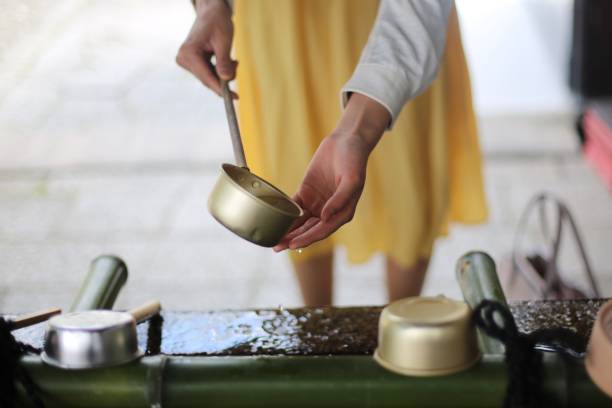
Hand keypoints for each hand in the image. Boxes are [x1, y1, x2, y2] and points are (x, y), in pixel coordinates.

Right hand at [176, 0, 236, 95]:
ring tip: (233, 60)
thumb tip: (227, 80)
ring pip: (209, 77)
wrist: (211, 12)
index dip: (221, 89)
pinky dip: (220, 70)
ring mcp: (186, 61)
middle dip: (224, 78)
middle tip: (236, 65)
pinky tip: (228, 60)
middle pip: (208, 79)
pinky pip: (208, 73)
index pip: (207, 77)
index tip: (234, 98)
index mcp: (189, 53)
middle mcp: (183, 59)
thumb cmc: (217, 22)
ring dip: (223, 73)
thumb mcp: (223, 41)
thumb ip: (224, 62)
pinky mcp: (191, 62)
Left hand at [273, 94, 389, 250]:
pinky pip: (294, 206)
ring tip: (274, 240)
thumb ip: (339, 200)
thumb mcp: (352, 180)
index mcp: (342, 212)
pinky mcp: (307, 192)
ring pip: (300, 221)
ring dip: (288, 231)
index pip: (322, 230)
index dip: (308, 238)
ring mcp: (317, 202)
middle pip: (309, 229)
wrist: (347, 141)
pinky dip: (285, 214)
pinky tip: (275, 221)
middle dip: (294, 239)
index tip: (294, 245)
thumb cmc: (354, 160)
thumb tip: (326, 217)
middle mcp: (329, 211)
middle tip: (278, 247)